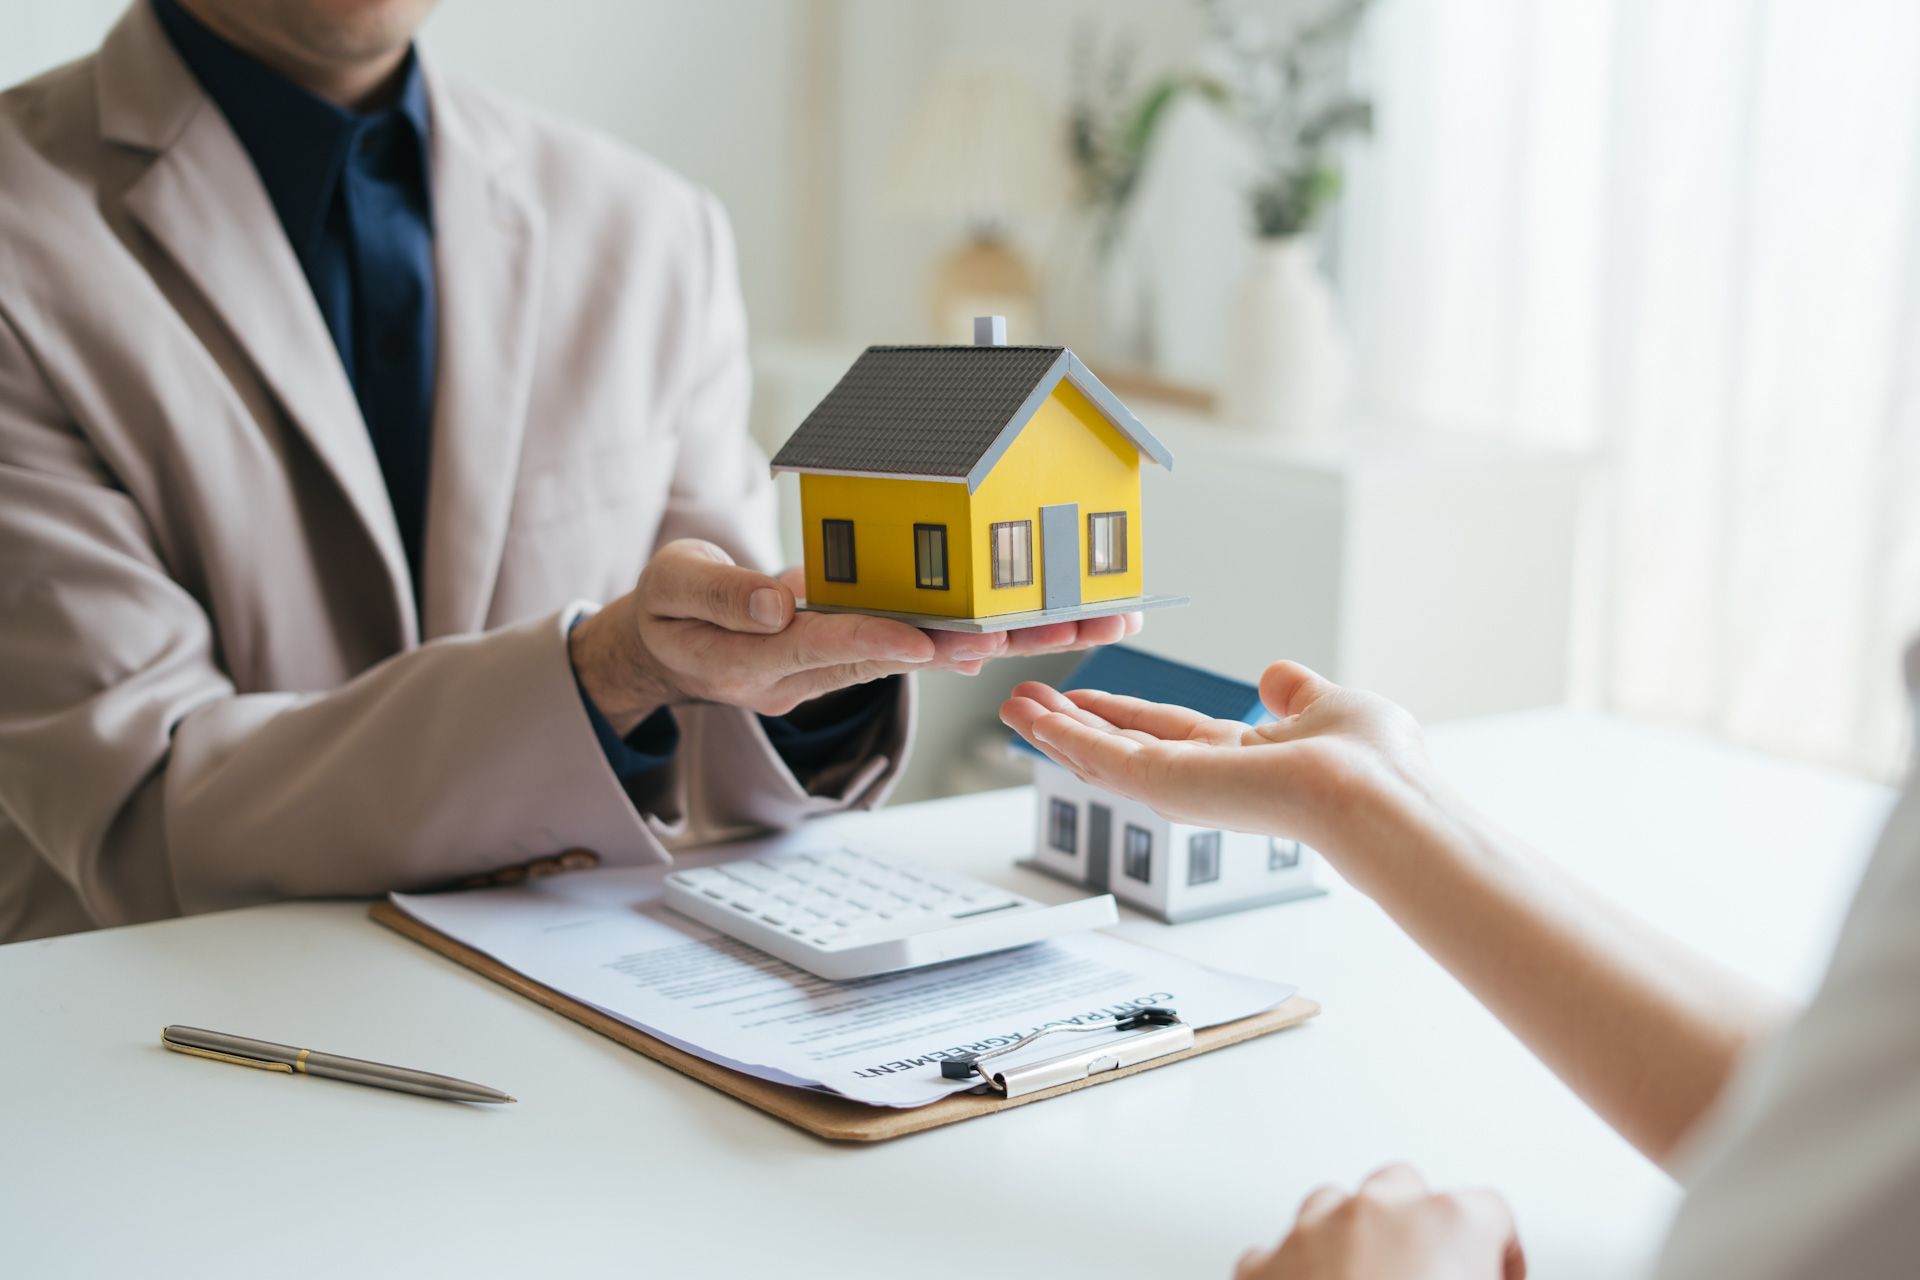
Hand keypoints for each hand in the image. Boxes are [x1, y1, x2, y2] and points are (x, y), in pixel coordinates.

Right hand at [573, 540, 1140, 729]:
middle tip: (1060, 630)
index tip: (934, 641)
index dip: (882, 639)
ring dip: (1010, 636)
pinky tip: (1042, 618)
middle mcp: (818, 670)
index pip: (829, 647)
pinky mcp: (861, 645)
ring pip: (933, 648)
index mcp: (764, 658)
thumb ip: (722, 595)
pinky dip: (982, 627)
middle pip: (909, 654)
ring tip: (1085, 620)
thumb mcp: (670, 591)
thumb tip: (779, 599)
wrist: (670, 646)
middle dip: (989, 641)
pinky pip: (927, 638)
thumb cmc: (668, 610)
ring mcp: (843, 661)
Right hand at [998, 659, 1436, 888]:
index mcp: (1241, 758)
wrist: (1371, 794)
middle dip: (1072, 726)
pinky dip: (1061, 735)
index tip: (1081, 698)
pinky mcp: (1165, 785)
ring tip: (1012, 707)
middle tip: (1023, 704)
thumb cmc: (1371, 763)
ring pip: (1103, 755)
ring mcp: (1182, 786)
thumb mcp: (1330, 706)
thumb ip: (1296, 694)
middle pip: (1121, 746)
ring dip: (1054, 730)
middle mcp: (1204, 777)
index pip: (1165, 732)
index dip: (1119, 714)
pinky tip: (1031, 717)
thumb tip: (1275, 674)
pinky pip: (1101, 757)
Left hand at [1235, 1164, 1524, 1279]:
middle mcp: (1376, 1213)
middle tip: (1431, 1279)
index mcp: (1448, 1224)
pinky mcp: (1260, 1268)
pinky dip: (1298, 1273)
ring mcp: (1309, 1232)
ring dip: (1354, 1240)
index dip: (1500, 1254)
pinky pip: (1282, 1253)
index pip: (1492, 1213)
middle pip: (1405, 1191)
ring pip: (1336, 1208)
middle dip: (1419, 1229)